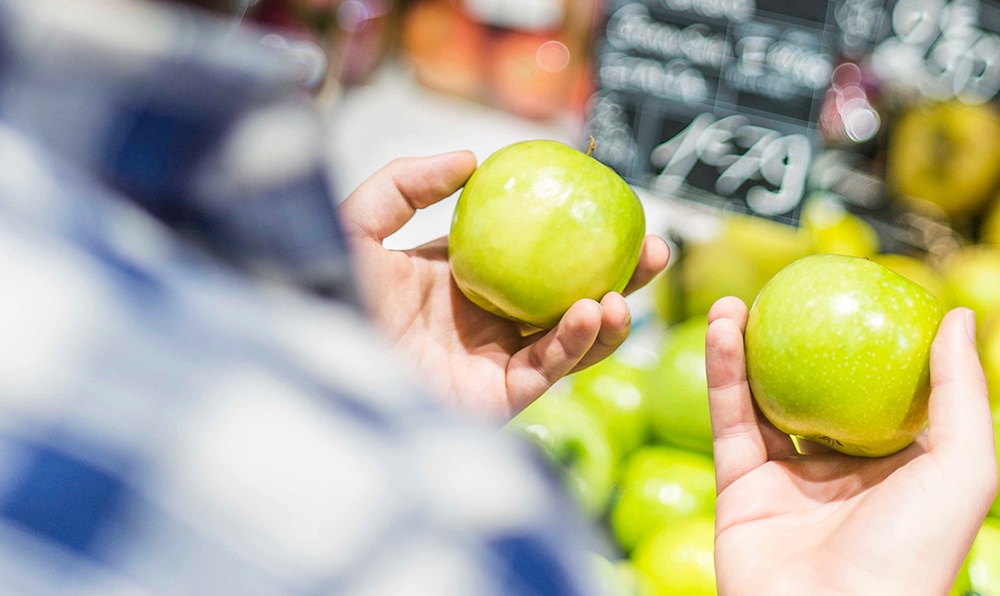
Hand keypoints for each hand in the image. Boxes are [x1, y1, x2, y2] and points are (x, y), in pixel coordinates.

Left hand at [338, 151, 668, 418]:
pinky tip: (592, 311)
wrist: (313, 361)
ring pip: (570, 338)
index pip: (532, 254)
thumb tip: (471, 158)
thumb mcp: (360, 223)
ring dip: (609, 316)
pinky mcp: (496, 399)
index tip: (612, 206)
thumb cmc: (324, 293)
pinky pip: (549, 368)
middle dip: (616, 276)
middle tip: (654, 249)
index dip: (575, 234)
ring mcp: (493, 361)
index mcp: (461, 280)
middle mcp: (484, 321)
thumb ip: (408, 183)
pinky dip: (576, 342)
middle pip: (566, 295)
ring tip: (626, 289)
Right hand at [706, 297, 996, 594]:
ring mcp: (786, 480)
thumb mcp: (963, 469)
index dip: (864, 343)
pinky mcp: (739, 488)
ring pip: (761, 400)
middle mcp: (840, 471)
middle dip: (794, 342)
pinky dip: (722, 373)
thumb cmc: (910, 555)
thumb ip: (962, 393)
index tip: (850, 295)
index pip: (879, 392)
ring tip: (734, 302)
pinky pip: (729, 420)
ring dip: (746, 349)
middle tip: (782, 296)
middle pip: (813, 390)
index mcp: (896, 467)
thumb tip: (959, 316)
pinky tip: (723, 330)